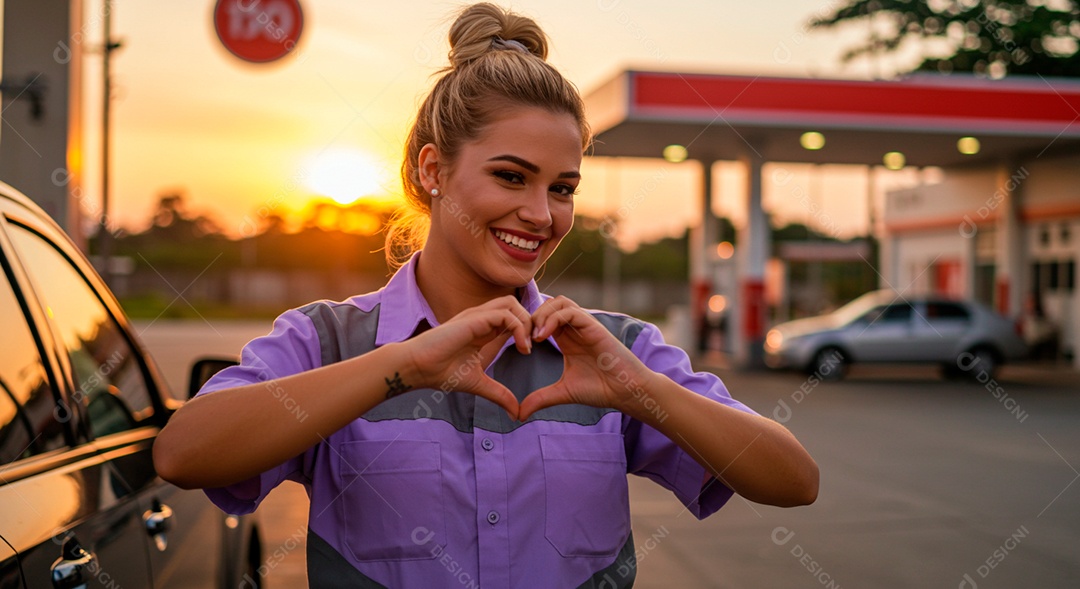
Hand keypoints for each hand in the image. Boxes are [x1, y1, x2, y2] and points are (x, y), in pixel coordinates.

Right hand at [402, 296, 532, 419]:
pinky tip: (521, 348)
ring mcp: (477, 316)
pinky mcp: (474, 319)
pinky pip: (505, 315)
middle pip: (515, 305)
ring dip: (526, 323)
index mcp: (483, 329)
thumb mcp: (479, 384)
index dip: (526, 329)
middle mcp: (481, 319)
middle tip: (534, 347)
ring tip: (528, 347)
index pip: (512, 317)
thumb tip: (516, 413)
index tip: (530, 352)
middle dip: (531, 322)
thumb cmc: (441, 372)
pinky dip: (519, 328)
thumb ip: (499, 394)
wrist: (418, 368)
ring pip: (512, 304)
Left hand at [518, 296, 653, 420]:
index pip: (544, 317)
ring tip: (535, 337)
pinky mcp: (594, 326)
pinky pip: (570, 311)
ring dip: (542, 314)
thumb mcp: (563, 392)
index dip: (528, 325)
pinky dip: (553, 319)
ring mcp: (585, 326)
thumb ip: (541, 398)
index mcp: (567, 338)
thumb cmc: (600, 389)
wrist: (626, 392)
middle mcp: (575, 328)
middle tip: (524, 339)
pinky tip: (544, 337)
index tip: (520, 346)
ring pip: (560, 302)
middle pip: (550, 304)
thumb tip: (520, 414)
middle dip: (532, 317)